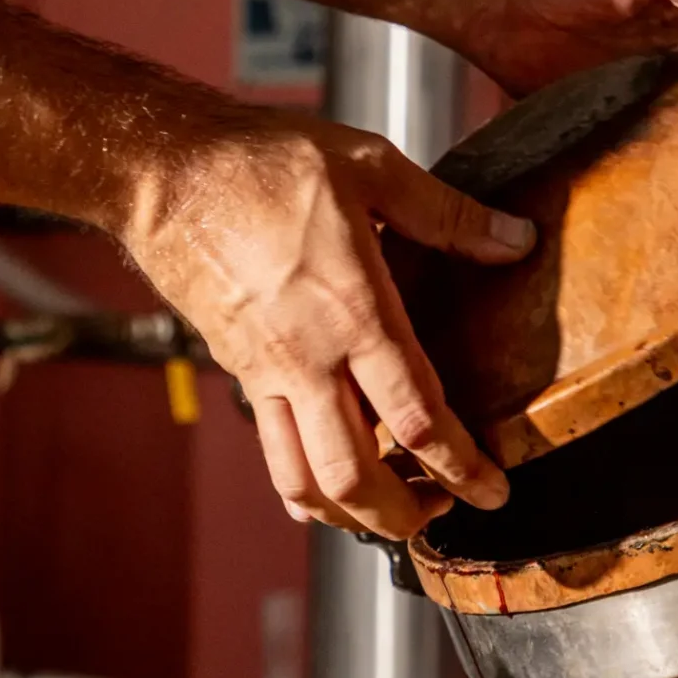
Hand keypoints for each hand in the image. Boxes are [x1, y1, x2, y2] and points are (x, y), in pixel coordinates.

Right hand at [123, 109, 531, 537]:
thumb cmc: (259, 161)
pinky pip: (272, 450)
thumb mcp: (370, 166)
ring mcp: (266, 372)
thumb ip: (447, 215)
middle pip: (357, 478)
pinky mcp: (237, 369)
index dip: (462, 466)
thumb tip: (515, 239)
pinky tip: (322, 490)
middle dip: (407, 516)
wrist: (162, 172)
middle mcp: (308, 358)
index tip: (493, 490)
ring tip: (391, 513)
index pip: (418, 418)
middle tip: (446, 513)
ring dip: (351, 517)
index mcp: (353, 312)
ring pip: (305, 482)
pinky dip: (301, 488)